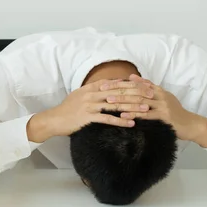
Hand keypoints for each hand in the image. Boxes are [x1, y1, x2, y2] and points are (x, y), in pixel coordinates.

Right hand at [26, 78, 154, 142]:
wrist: (54, 119)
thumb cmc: (68, 108)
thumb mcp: (81, 94)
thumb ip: (96, 89)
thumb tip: (112, 84)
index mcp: (91, 87)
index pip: (116, 83)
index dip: (132, 84)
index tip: (145, 86)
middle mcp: (92, 94)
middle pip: (119, 92)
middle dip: (137, 94)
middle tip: (151, 96)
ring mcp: (90, 105)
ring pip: (115, 105)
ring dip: (132, 107)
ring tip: (145, 109)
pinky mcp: (88, 117)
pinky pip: (107, 119)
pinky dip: (120, 121)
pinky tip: (131, 123)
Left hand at [113, 74, 206, 145]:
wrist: (190, 125)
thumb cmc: (173, 112)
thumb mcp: (161, 97)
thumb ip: (147, 86)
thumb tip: (132, 77)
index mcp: (157, 90)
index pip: (135, 84)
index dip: (119, 83)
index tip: (104, 84)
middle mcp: (159, 95)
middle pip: (135, 91)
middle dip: (118, 91)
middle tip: (103, 92)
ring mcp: (163, 106)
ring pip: (139, 102)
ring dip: (123, 102)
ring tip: (109, 102)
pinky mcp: (164, 117)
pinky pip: (146, 115)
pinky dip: (134, 115)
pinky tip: (123, 116)